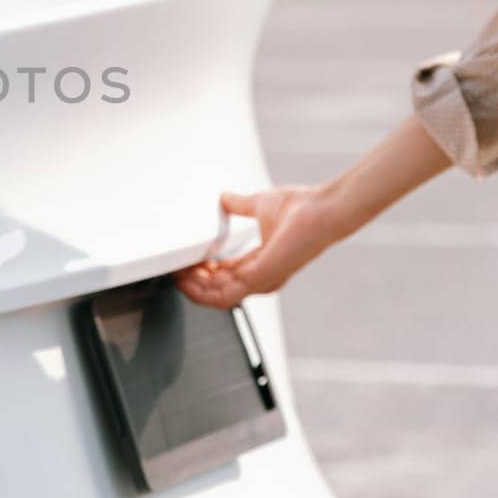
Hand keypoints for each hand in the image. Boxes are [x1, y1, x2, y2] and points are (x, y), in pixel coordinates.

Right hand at [176, 186, 347, 308]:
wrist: (322, 210)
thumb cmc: (302, 209)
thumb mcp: (259, 206)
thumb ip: (239, 205)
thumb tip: (225, 198)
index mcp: (260, 265)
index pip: (224, 278)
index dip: (201, 272)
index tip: (185, 261)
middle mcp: (260, 278)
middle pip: (216, 292)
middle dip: (192, 283)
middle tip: (175, 269)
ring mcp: (261, 281)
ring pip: (216, 299)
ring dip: (193, 289)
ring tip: (177, 274)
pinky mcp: (260, 279)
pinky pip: (223, 296)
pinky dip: (202, 289)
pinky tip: (189, 276)